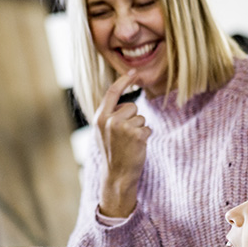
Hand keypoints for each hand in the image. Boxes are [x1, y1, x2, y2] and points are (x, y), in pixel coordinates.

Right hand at [94, 70, 149, 217]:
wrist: (117, 175)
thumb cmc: (112, 153)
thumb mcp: (103, 132)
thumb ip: (110, 116)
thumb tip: (124, 102)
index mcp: (100, 118)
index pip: (112, 92)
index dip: (124, 80)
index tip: (133, 72)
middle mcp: (110, 120)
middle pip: (131, 106)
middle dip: (133, 118)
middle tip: (125, 136)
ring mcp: (123, 127)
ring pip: (141, 117)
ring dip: (139, 129)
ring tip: (129, 143)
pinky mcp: (136, 135)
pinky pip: (147, 128)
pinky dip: (145, 137)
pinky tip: (136, 147)